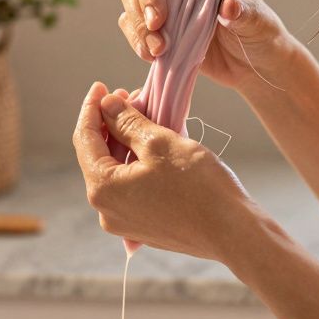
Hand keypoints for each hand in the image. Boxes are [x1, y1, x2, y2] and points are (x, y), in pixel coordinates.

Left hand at [71, 81, 260, 261]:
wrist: (233, 232)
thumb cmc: (198, 186)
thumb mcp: (159, 143)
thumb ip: (126, 122)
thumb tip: (106, 105)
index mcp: (102, 189)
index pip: (84, 139)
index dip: (91, 108)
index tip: (100, 86)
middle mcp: (106, 210)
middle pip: (99, 156)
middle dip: (111, 124)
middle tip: (128, 96)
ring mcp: (125, 222)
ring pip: (117, 171)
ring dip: (127, 142)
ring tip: (145, 115)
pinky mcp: (145, 226)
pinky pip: (132, 186)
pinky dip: (138, 162)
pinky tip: (154, 144)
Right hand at [117, 0, 292, 90]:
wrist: (258, 66)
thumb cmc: (261, 33)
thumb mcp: (258, 21)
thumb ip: (242, 12)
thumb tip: (229, 4)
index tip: (160, 15)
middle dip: (140, 10)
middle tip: (158, 36)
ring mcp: (165, 11)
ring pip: (131, 9)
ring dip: (138, 31)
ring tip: (157, 53)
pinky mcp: (160, 36)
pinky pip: (135, 33)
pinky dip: (138, 44)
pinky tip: (154, 58)